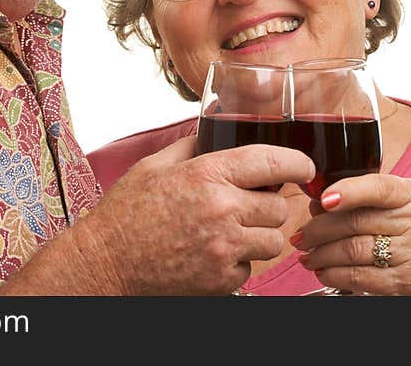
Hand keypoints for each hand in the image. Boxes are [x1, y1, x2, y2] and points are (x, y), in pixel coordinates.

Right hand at [53, 136, 314, 294]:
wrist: (106, 262)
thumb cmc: (126, 214)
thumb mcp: (154, 166)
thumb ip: (191, 146)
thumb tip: (214, 132)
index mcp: (207, 174)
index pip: (273, 162)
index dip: (298, 164)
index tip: (304, 168)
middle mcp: (222, 210)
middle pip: (279, 207)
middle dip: (267, 206)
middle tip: (246, 207)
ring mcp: (224, 248)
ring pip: (273, 241)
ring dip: (259, 236)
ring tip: (231, 232)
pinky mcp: (222, 279)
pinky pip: (251, 268)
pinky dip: (239, 263)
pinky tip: (213, 254)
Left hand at [293, 174, 410, 294]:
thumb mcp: (402, 207)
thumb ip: (365, 200)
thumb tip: (318, 203)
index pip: (377, 188)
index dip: (347, 192)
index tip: (323, 200)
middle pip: (355, 221)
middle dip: (318, 230)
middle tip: (301, 236)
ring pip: (353, 250)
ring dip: (321, 254)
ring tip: (308, 255)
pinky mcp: (406, 281)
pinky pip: (359, 276)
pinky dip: (334, 274)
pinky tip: (324, 271)